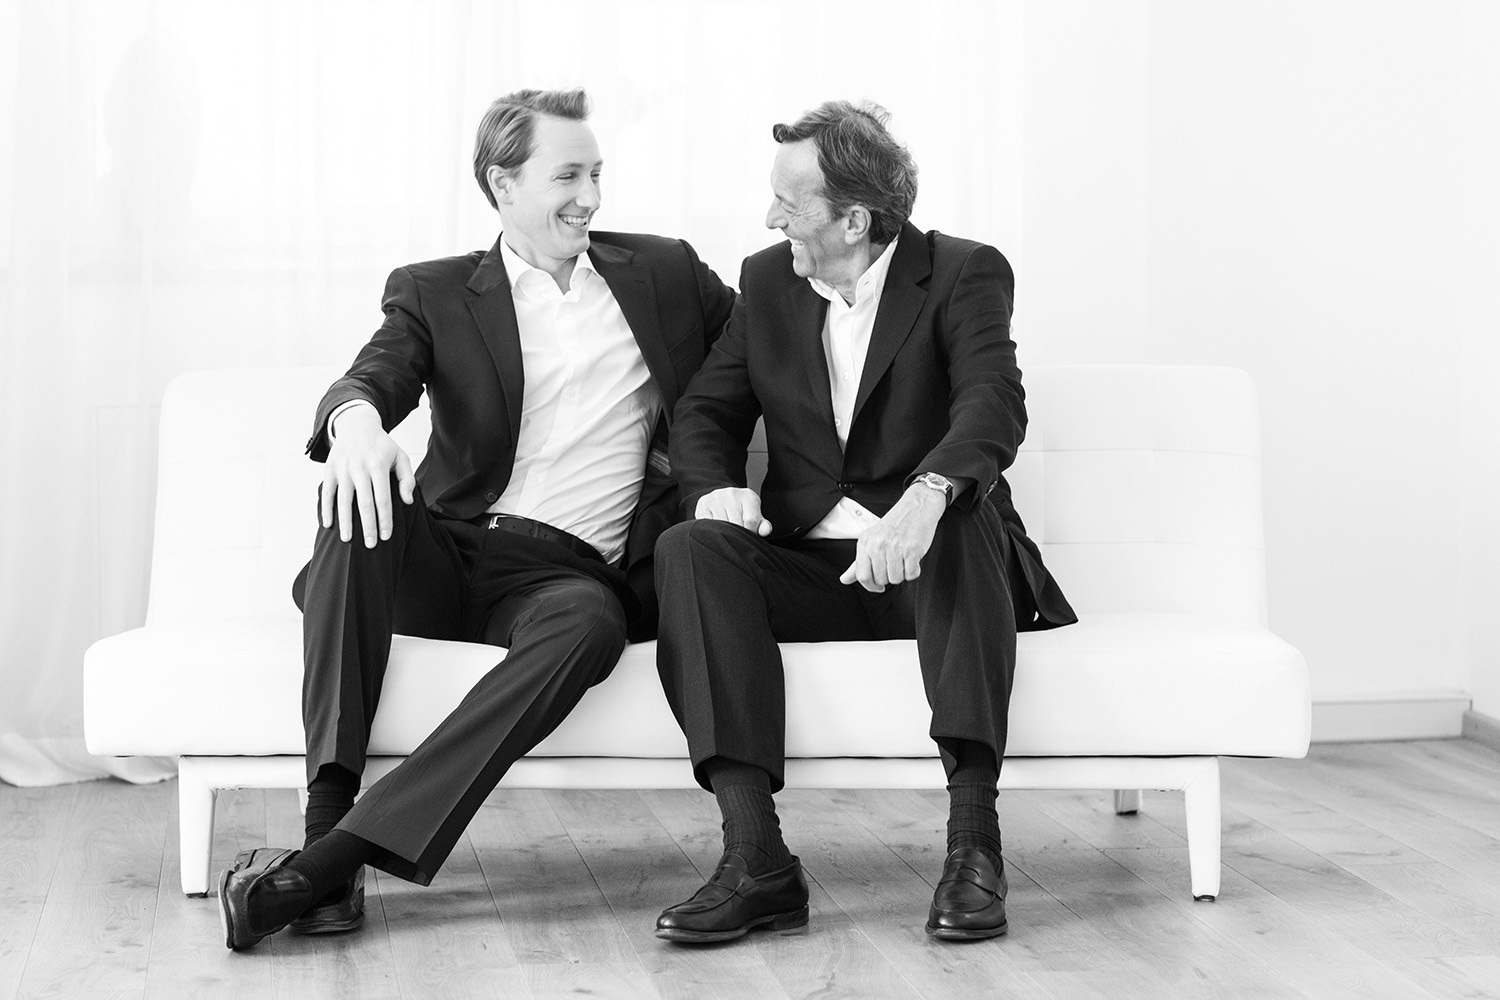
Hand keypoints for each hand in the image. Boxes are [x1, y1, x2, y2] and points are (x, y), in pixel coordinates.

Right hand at [319, 404, 415, 546]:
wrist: (357, 425)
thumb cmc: (382, 446)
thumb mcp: (400, 457)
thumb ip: (407, 479)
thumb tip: (407, 502)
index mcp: (378, 466)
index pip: (383, 499)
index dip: (385, 520)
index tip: (386, 537)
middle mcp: (359, 468)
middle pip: (364, 503)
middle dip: (368, 526)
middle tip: (371, 546)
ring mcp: (343, 469)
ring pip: (343, 500)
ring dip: (345, 522)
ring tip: (348, 540)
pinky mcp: (330, 470)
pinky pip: (327, 493)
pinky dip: (326, 509)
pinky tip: (329, 524)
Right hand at [695, 487, 772, 535]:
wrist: (722, 499)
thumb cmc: (743, 512)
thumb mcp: (755, 516)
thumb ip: (763, 525)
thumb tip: (765, 531)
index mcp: (748, 496)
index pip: (751, 520)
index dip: (750, 533)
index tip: (748, 535)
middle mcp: (731, 494)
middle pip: (735, 524)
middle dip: (738, 534)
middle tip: (737, 536)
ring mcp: (715, 498)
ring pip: (721, 525)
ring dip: (725, 533)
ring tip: (727, 532)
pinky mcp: (703, 505)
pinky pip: (708, 525)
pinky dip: (713, 530)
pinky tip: (716, 529)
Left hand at [839, 485, 944, 591]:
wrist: (916, 506)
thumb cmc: (894, 524)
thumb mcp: (871, 539)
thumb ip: (858, 562)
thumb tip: (844, 579)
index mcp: (865, 543)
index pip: (862, 576)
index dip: (871, 586)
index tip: (878, 587)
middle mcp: (878, 544)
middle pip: (881, 580)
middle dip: (889, 576)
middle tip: (894, 563)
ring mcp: (895, 547)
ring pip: (896, 579)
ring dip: (902, 573)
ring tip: (903, 559)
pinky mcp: (912, 549)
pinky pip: (911, 574)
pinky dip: (914, 571)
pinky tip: (912, 559)